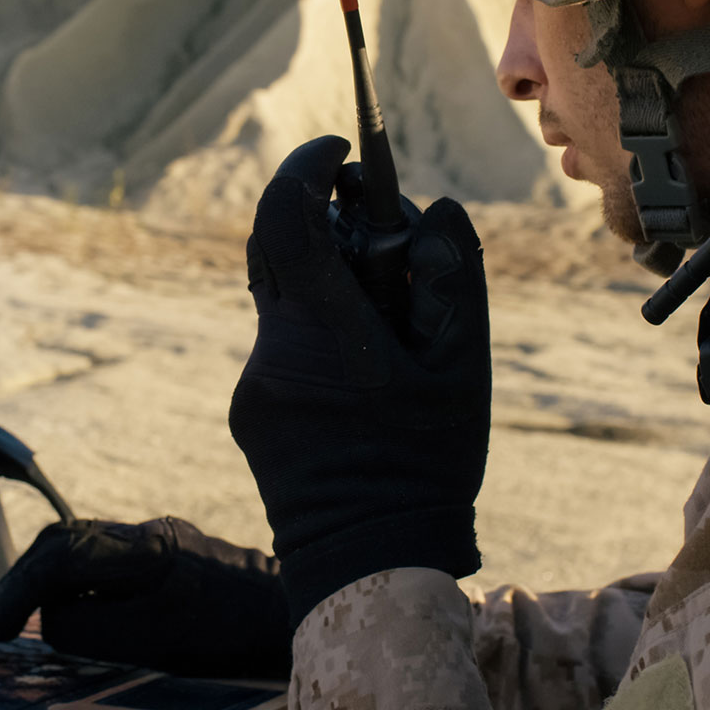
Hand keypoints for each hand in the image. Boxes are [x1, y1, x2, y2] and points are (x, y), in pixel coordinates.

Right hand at [0, 517, 289, 679]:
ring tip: (20, 618)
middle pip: (65, 541)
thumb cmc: (229, 632)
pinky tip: (71, 610)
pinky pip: (105, 559)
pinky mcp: (168, 552)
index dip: (17, 596)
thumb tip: (51, 616)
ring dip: (46, 579)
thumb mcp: (152, 641)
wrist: (290, 613)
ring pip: (83, 546)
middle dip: (23, 581)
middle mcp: (147, 533)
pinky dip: (76, 581)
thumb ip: (91, 625)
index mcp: (142, 548)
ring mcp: (159, 539)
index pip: (60, 559)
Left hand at [229, 135, 490, 626]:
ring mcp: (253, 380)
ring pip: (280, 297)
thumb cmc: (424, 464)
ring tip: (384, 319)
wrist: (366, 559)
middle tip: (376, 232)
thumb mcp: (462, 369)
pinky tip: (360, 371)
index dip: (304, 168)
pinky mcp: (247, 407)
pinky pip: (279, 341)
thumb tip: (432, 208)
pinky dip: (315, 328)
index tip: (337, 150)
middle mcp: (274, 348)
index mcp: (325, 331)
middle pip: (277, 249)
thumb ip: (452, 276)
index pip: (285, 218)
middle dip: (321, 220)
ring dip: (325, 282)